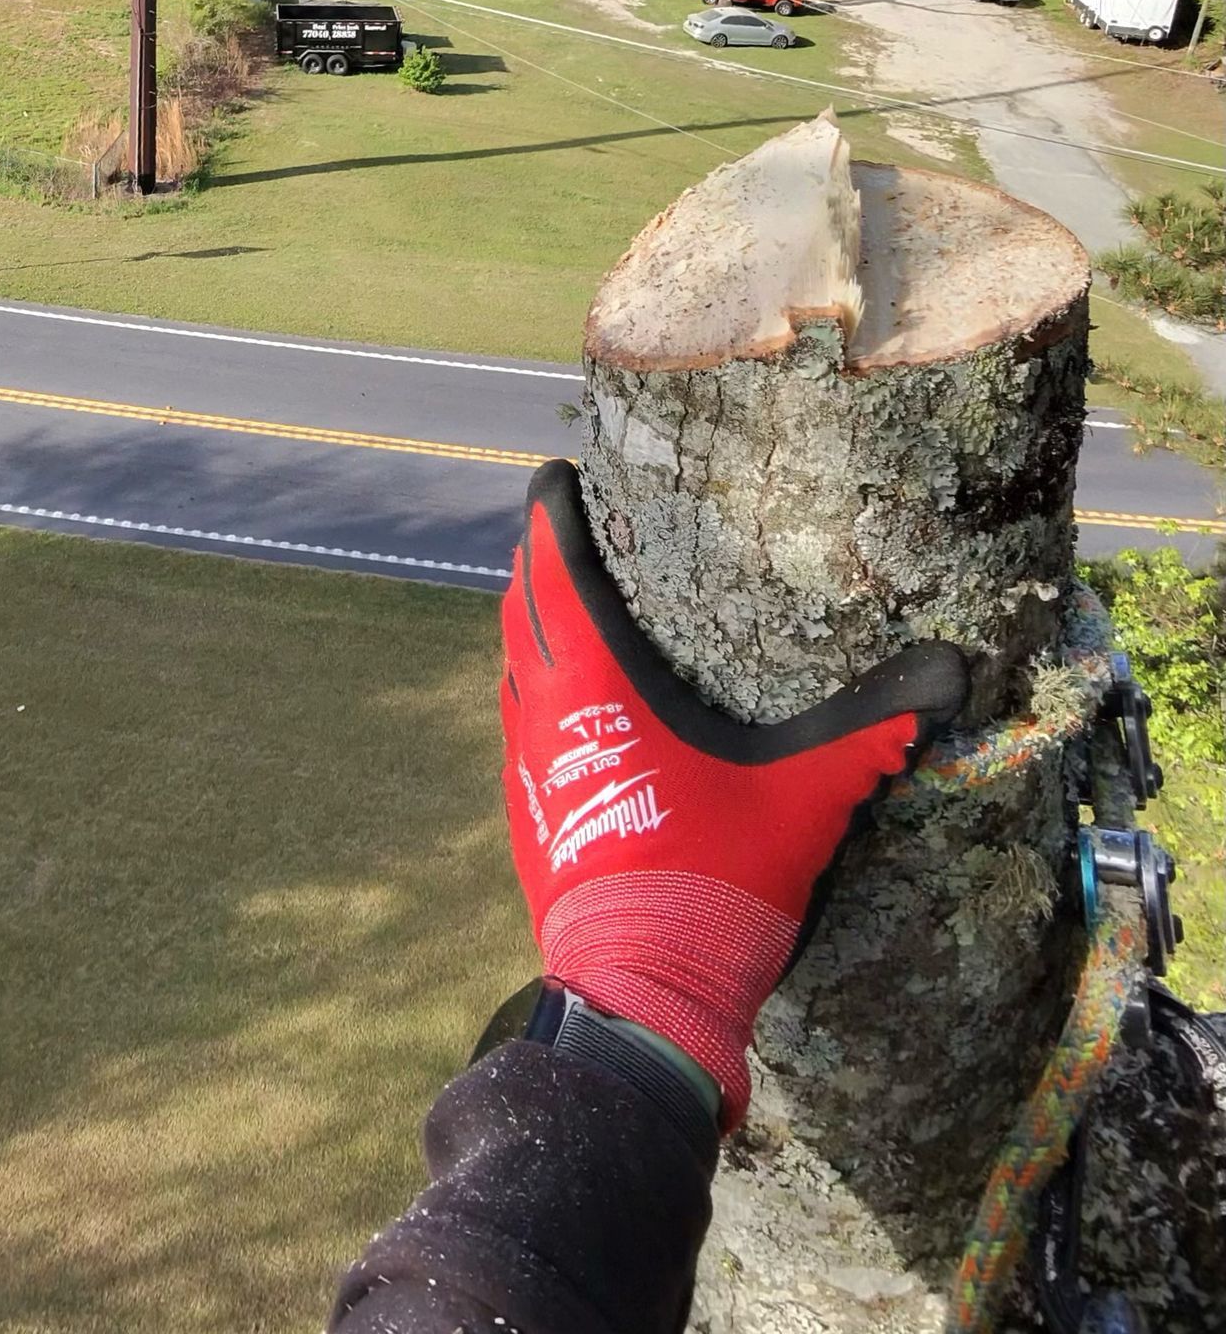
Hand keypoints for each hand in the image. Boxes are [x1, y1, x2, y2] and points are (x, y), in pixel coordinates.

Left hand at [501, 461, 966, 1127]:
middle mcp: (544, 708)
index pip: (557, 571)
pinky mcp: (525, 812)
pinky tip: (559, 702)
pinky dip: (529, 686)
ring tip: (558, 600)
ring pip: (512, 664)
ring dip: (528, 623)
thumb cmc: (716, 879)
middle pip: (522, 607)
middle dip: (538, 560)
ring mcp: (525, 764)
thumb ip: (873, 731)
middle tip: (560, 526)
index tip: (552, 472)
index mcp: (596, 682)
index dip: (550, 515)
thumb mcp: (804, 798)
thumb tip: (956, 670)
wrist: (639, 997)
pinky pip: (516, 720)